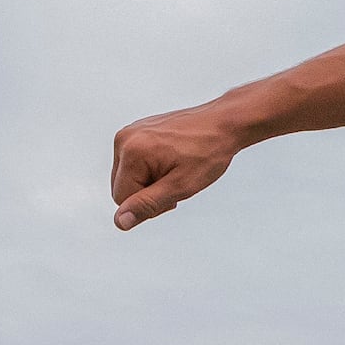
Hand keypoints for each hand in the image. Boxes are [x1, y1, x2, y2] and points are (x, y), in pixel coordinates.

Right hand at [109, 107, 243, 228]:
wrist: (224, 123)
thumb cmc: (208, 151)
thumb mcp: (180, 186)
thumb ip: (147, 205)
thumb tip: (120, 221)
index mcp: (131, 151)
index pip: (122, 199)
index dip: (149, 204)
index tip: (173, 190)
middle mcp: (124, 138)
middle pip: (121, 188)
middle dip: (148, 192)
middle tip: (176, 181)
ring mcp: (130, 132)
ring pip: (128, 177)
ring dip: (151, 181)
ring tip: (176, 170)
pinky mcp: (138, 131)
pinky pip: (135, 163)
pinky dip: (152, 168)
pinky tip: (172, 160)